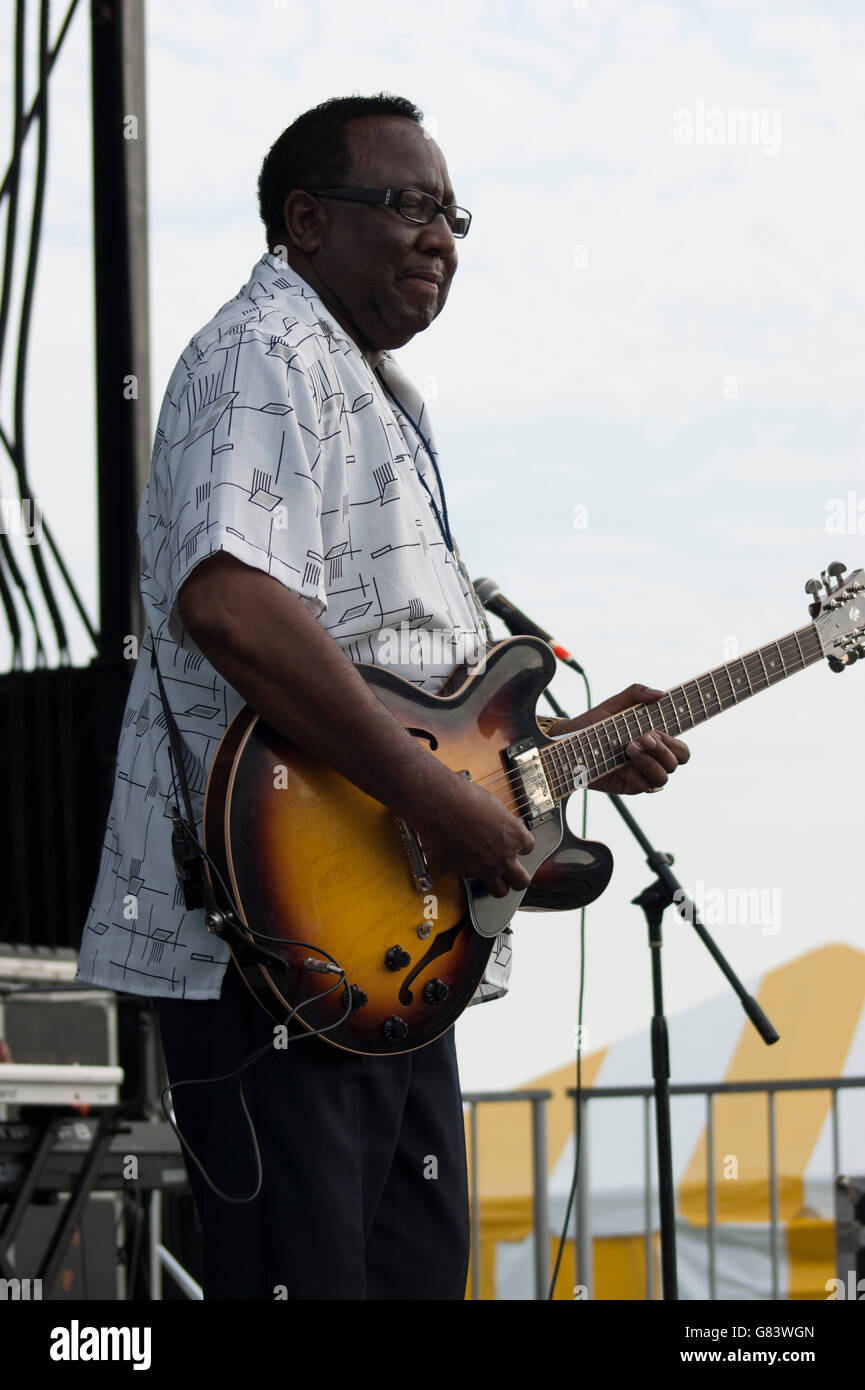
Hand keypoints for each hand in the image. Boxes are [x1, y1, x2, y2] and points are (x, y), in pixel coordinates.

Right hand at [409, 775, 534, 898]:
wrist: (442, 806)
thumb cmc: (466, 799)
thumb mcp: (495, 806)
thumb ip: (503, 824)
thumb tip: (501, 828)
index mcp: (515, 836)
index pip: (529, 849)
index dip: (520, 847)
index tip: (513, 845)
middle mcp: (504, 856)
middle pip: (522, 880)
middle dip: (517, 878)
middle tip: (511, 873)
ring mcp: (486, 867)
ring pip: (501, 891)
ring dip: (500, 886)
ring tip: (493, 879)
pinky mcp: (466, 872)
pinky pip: (474, 880)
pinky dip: (472, 873)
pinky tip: (466, 860)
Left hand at [548, 683, 689, 795]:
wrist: (568, 741)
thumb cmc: (595, 723)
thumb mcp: (616, 703)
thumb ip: (638, 693)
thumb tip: (661, 694)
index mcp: (655, 741)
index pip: (681, 747)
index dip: (682, 739)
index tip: (680, 727)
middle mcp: (652, 759)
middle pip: (679, 760)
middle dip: (667, 747)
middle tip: (647, 735)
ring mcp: (641, 773)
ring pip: (664, 775)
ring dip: (652, 760)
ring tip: (631, 746)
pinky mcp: (628, 785)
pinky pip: (644, 785)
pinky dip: (638, 771)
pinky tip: (624, 759)